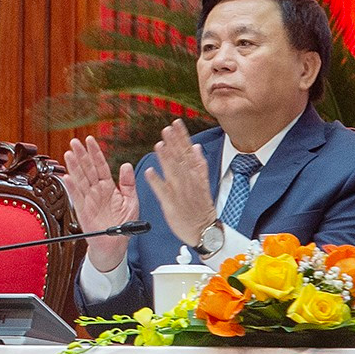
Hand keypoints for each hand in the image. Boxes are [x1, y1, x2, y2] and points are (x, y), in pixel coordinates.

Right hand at [64, 134, 138, 273]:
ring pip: (80, 179)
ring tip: (69, 153)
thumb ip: (128, 183)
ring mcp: (89, 199)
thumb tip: (126, 165)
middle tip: (75, 141)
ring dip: (74, 166)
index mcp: (108, 187)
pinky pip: (76, 196)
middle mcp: (97, 191)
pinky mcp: (82, 210)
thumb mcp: (131, 201)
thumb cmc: (123, 225)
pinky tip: (67, 177)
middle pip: (88, 169)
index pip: (101, 166)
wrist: (115, 245)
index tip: (90, 140)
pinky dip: (72, 187)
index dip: (95, 153)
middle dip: (81, 155)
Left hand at [143, 120, 217, 248]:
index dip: (182, 137)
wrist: (205, 230)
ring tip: (159, 144)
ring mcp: (180, 192)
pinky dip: (157, 182)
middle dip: (174, 143)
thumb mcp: (203, 183)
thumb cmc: (200, 207)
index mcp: (194, 175)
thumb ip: (199, 164)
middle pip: (180, 158)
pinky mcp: (172, 204)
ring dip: (166, 158)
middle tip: (167, 128)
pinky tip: (149, 172)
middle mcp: (188, 181)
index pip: (188, 151)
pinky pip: (163, 192)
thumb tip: (196, 146)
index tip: (176, 122)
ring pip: (173, 172)